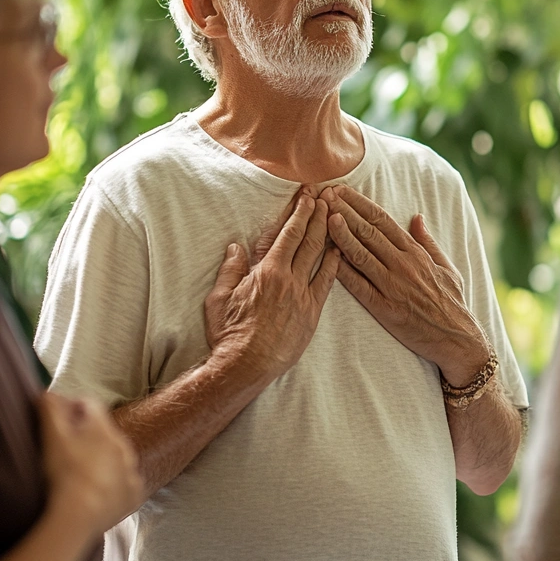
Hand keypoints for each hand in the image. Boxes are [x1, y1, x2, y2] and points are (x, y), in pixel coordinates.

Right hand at [39, 393, 143, 530]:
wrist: (79, 515)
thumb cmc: (63, 472)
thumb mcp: (51, 437)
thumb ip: (49, 410)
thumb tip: (47, 392)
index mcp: (103, 427)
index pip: (90, 405)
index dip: (74, 409)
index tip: (61, 422)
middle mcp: (123, 445)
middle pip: (104, 433)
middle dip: (88, 438)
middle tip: (68, 454)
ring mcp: (131, 470)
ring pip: (116, 459)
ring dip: (102, 463)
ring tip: (81, 478)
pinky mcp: (134, 494)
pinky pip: (125, 485)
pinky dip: (114, 487)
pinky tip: (96, 495)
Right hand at [204, 191, 339, 382]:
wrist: (246, 365)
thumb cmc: (229, 333)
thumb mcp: (219, 297)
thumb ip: (230, 270)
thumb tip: (236, 248)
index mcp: (266, 271)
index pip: (286, 233)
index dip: (298, 212)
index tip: (305, 196)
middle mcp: (288, 279)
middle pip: (307, 239)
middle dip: (317, 214)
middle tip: (326, 195)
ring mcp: (302, 296)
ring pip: (320, 257)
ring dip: (328, 233)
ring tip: (335, 214)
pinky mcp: (311, 313)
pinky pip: (327, 284)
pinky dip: (335, 265)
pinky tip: (340, 250)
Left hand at [321, 185, 488, 384]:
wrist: (457, 338)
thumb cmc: (452, 302)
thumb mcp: (446, 266)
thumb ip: (428, 241)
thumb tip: (417, 217)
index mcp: (415, 252)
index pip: (382, 220)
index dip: (359, 203)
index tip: (342, 191)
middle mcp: (402, 264)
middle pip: (368, 231)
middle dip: (344, 211)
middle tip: (325, 195)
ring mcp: (393, 286)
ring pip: (361, 254)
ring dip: (341, 234)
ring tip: (324, 216)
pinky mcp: (385, 308)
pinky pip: (360, 286)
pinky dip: (343, 271)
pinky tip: (328, 258)